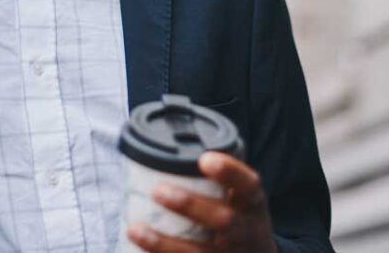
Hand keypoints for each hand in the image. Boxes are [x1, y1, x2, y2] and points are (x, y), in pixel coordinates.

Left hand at [127, 152, 276, 251]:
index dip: (229, 171)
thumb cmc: (239, 215)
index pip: (248, 185)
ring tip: (135, 229)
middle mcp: (245, 231)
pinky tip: (139, 251)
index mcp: (253, 204)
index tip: (205, 159)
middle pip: (223, 220)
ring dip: (164, 243)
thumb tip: (167, 146)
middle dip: (190, 206)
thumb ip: (218, 176)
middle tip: (158, 191)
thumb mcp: (242, 196)